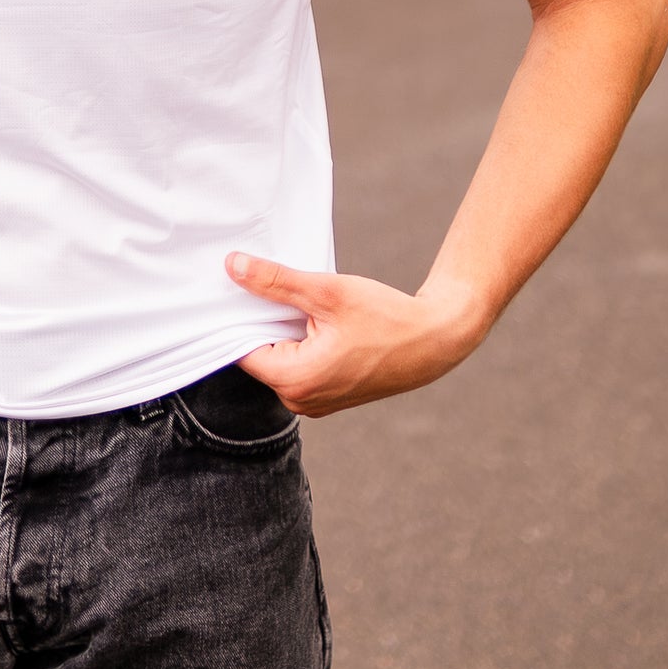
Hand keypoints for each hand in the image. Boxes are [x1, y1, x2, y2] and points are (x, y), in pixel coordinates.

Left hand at [225, 252, 486, 417]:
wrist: (434, 341)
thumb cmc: (386, 318)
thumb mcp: (327, 292)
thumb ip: (276, 281)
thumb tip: (233, 266)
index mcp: (296, 381)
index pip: (240, 348)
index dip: (236, 315)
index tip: (235, 286)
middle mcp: (300, 401)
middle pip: (259, 354)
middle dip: (261, 321)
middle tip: (266, 286)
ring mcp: (314, 402)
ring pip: (278, 359)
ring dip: (282, 330)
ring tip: (297, 301)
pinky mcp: (326, 396)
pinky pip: (297, 367)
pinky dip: (299, 342)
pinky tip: (312, 318)